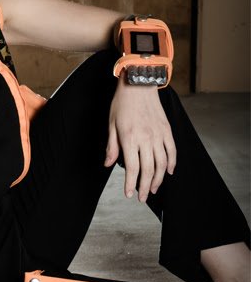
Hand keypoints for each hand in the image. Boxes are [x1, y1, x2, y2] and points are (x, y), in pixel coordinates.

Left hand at [105, 80, 175, 201]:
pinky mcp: (167, 130)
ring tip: (153, 189)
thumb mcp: (111, 124)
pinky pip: (172, 151)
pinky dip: (171, 163)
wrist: (139, 84)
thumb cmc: (121, 104)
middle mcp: (146, 138)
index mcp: (130, 138)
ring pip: (162, 163)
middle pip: (149, 169)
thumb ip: (112, 146)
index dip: (132, 183)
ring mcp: (159, 135)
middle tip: (142, 197)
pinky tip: (168, 172)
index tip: (130, 194)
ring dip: (158, 178)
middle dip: (145, 186)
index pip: (133, 168)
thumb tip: (108, 164)